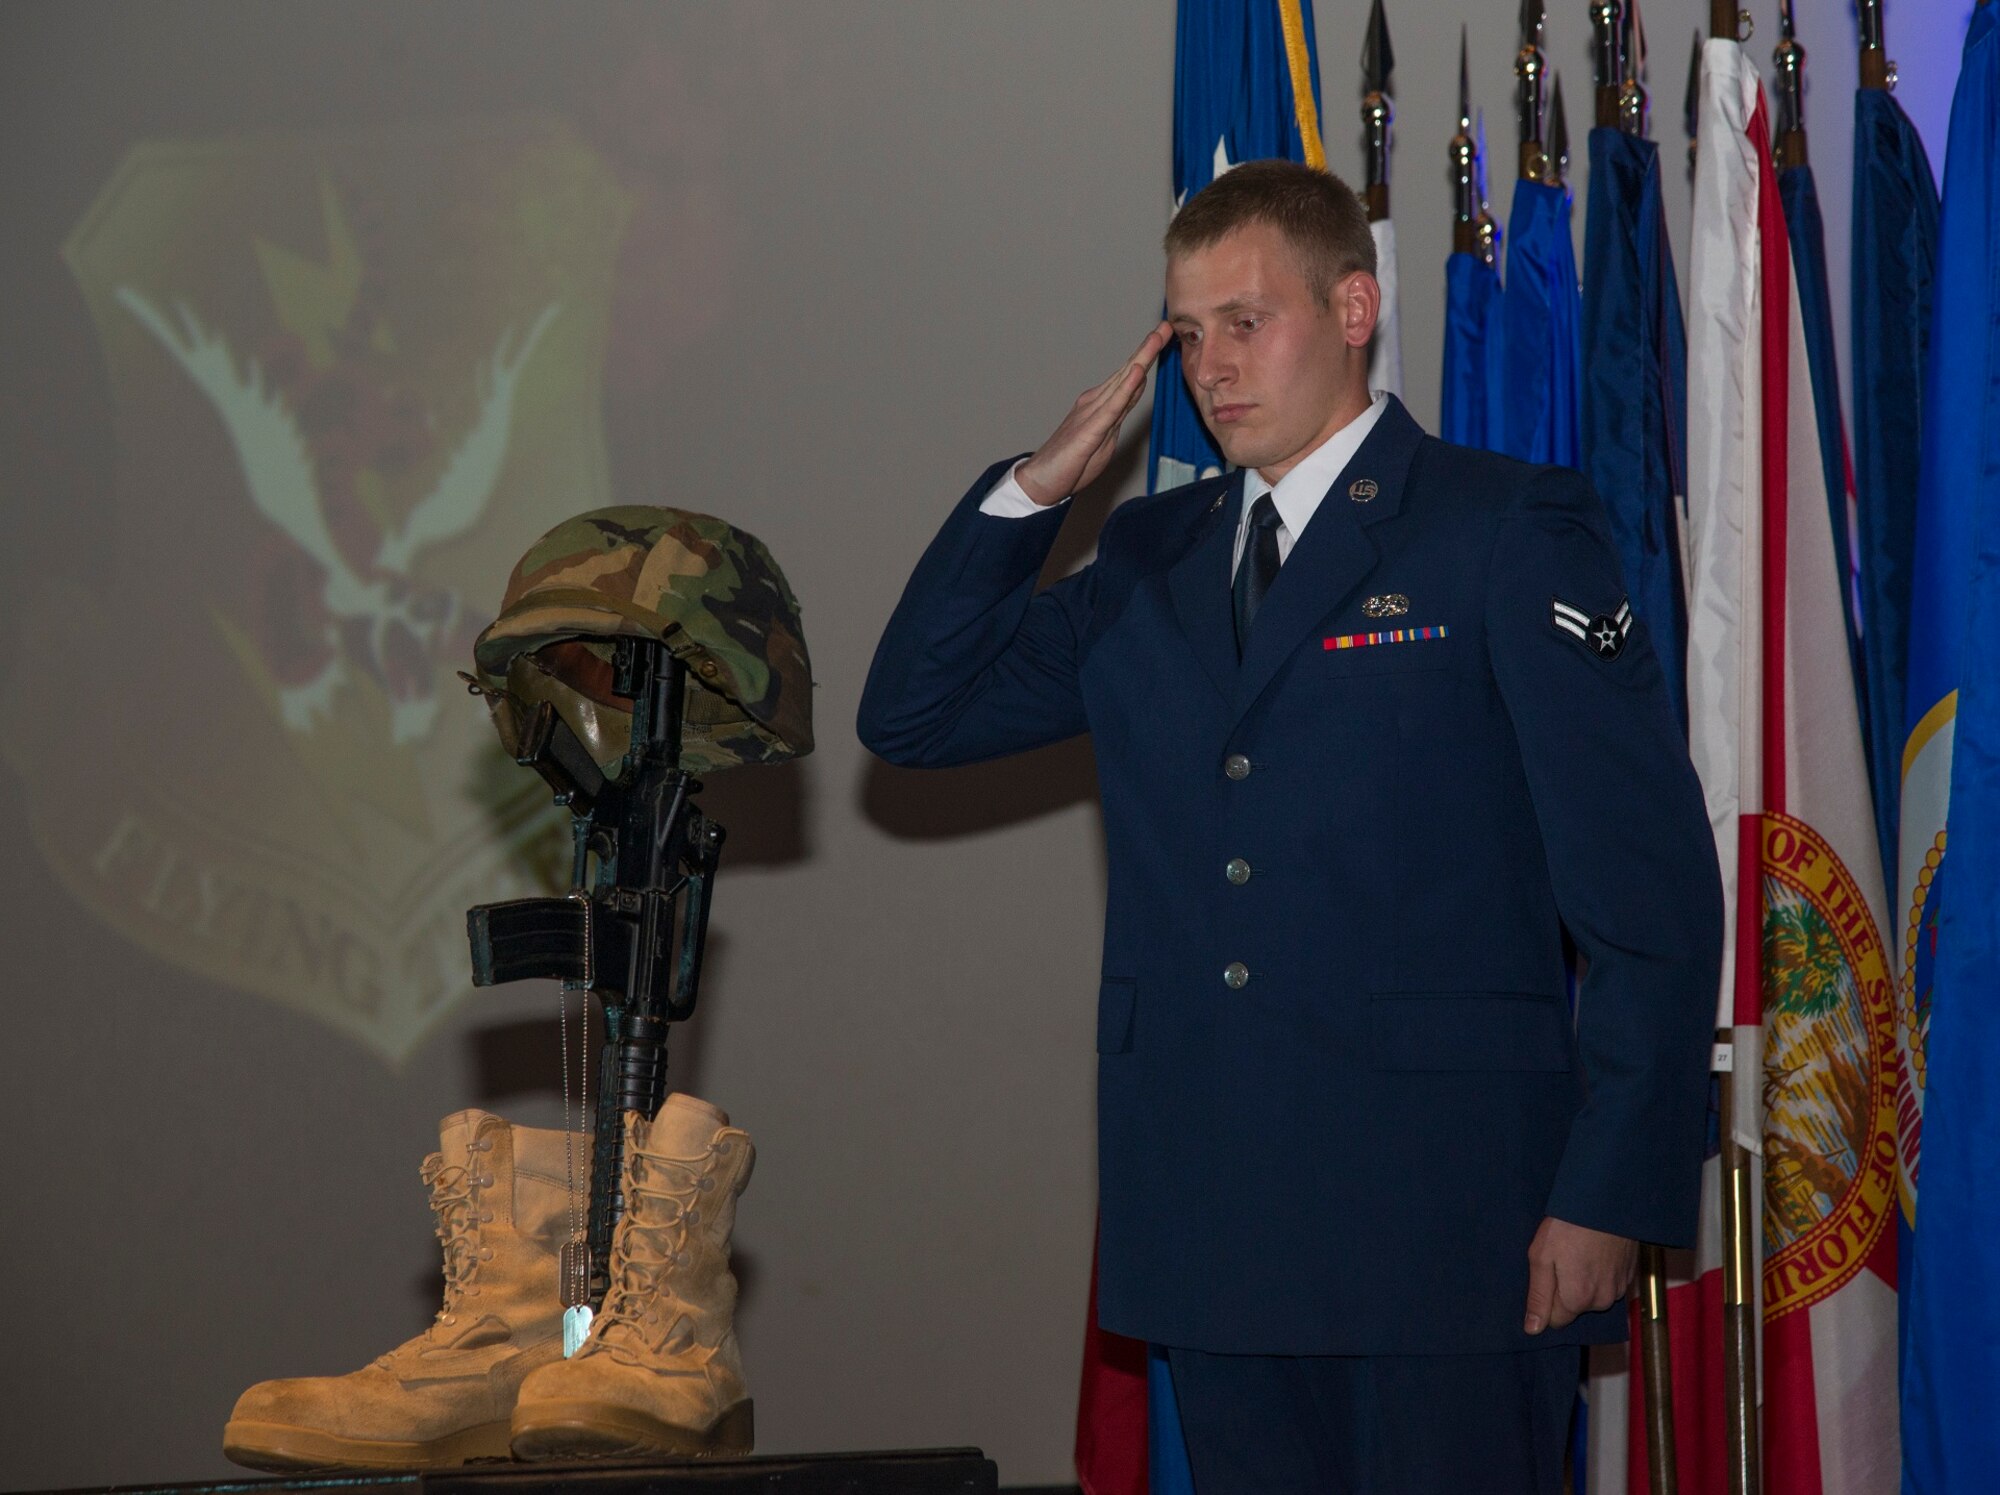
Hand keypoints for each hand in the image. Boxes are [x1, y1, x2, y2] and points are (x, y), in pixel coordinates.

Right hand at [1015, 321, 1174, 505]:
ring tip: (1156, 338)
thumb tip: (1132, 397)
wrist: (1040, 481)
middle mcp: (1095, 402)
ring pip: (1122, 382)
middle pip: (1127, 372)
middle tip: (1165, 327)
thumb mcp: (1103, 439)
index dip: (1146, 357)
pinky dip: (1127, 388)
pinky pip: (1112, 407)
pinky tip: (1138, 372)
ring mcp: (1091, 414)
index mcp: (1099, 405)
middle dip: (1147, 349)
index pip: (1128, 378)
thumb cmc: (1069, 463)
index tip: (1162, 338)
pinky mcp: (1089, 430)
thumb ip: (1118, 416)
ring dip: (1141, 359)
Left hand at [1523, 1217, 1637, 1333]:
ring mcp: (1619, 1288)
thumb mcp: (1541, 1258)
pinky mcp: (1629, 1274)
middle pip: (1575, 1308)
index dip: (1547, 1299)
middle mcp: (1602, 1301)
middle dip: (1565, 1290)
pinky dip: (1600, 1273)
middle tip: (1561, 1259)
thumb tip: (1533, 1329)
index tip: (1546, 1274)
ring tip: (1578, 1252)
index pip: (1556, 1320)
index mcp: (1578, 1299)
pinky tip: (1593, 1252)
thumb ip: (1538, 1297)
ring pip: (1593, 1297)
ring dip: (1584, 1281)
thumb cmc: (1568, 1226)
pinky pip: (1608, 1284)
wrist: (1605, 1202)